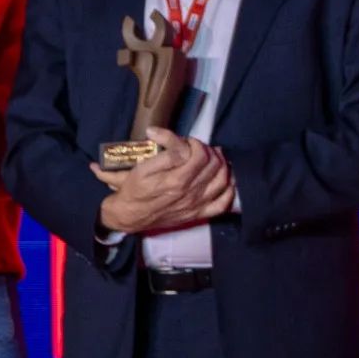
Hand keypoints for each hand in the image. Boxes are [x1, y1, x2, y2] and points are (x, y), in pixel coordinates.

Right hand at [92, 128, 235, 233]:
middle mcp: (191, 194)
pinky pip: (222, 204)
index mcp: (177, 181)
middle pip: (214, 166)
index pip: (201, 156)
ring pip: (223, 182)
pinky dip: (229, 191)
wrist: (129, 216)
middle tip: (200, 148)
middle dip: (210, 152)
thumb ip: (164, 154)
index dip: (197, 144)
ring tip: (214, 158)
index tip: (188, 141)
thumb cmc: (134, 190)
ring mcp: (197, 205)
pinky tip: (226, 181)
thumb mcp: (142, 168)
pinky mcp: (198, 215)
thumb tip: (179, 141)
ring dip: (222, 166)